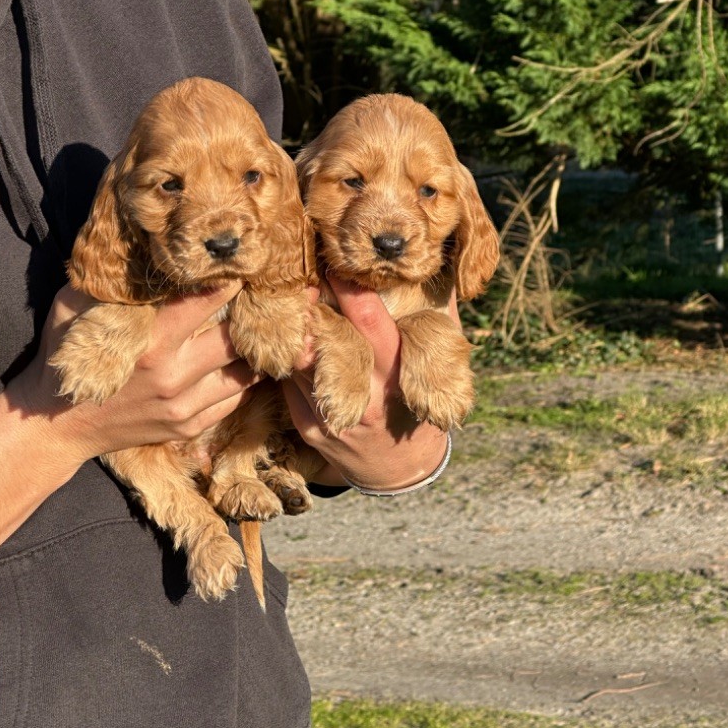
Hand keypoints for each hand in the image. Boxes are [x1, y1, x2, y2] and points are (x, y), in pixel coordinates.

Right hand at [0, 282, 260, 552]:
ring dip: (251, 351)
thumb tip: (136, 245)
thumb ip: (108, 283)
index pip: (204, 303)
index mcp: (150, 343)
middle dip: (249, 319)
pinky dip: (241, 380)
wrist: (55, 426)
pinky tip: (240, 362)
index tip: (241, 268)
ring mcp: (183, 407)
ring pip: (243, 374)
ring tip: (258, 331)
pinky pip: (233, 400)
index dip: (227, 283)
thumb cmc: (65, 358)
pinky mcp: (188, 427)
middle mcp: (172, 377)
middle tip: (260, 301)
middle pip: (234, 341)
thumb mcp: (72, 310)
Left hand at [282, 275, 451, 490]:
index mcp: (398, 373)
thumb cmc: (423, 399)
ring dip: (291, 331)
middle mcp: (365, 395)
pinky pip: (288, 384)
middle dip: (310, 307)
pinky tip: (286, 342)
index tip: (335, 263)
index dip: (352, 292)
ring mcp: (332, 414)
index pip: (372, 325)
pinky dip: (287, 360)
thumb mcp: (443, 362)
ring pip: (300, 361)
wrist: (400, 469)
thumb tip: (441, 258)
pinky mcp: (308, 427)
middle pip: (328, 341)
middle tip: (298, 276)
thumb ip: (439, 313)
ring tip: (284, 302)